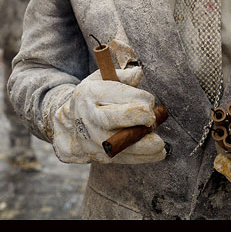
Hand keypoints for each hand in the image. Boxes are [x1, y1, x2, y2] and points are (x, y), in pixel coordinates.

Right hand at [52, 66, 166, 164]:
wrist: (70, 124)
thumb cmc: (94, 98)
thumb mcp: (101, 80)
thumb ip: (122, 76)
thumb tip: (139, 73)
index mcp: (90, 93)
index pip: (121, 95)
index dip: (142, 98)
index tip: (149, 101)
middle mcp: (89, 116)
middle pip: (117, 118)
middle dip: (142, 118)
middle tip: (153, 119)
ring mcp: (93, 138)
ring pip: (122, 142)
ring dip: (146, 144)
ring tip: (160, 143)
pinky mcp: (100, 155)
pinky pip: (124, 158)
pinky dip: (144, 156)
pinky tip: (158, 152)